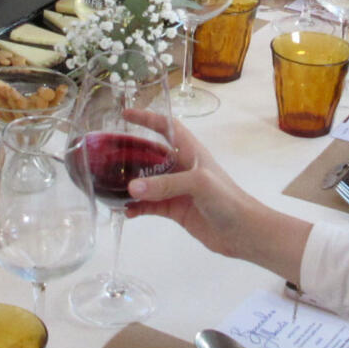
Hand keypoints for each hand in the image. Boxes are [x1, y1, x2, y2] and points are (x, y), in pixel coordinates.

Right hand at [122, 109, 311, 280]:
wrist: (243, 233)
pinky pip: (149, 206)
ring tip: (109, 187)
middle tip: (105, 156)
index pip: (167, 127)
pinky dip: (136, 208)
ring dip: (130, 185)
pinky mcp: (175, 210)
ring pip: (147, 182)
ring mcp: (176, 190)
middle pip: (150, 154)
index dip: (148, 118)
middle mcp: (181, 167)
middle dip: (130, 153)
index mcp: (190, 152)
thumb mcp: (198, 183)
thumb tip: (131, 188)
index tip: (125, 115)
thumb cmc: (226, 199)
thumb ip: (165, 184)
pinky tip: (125, 213)